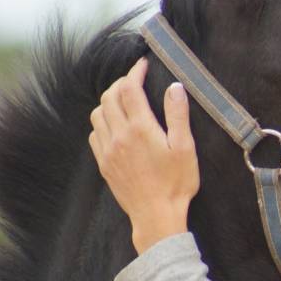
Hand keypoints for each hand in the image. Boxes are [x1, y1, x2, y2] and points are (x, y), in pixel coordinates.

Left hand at [89, 58, 199, 253]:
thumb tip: (174, 87)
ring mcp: (109, 150)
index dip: (135, 72)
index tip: (142, 65)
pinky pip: (95, 134)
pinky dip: (102, 121)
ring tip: (124, 101)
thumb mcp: (185, 148)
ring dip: (109, 101)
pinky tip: (115, 125)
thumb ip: (178, 115)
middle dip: (121, 83)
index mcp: (140, 129)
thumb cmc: (176, 183)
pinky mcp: (104, 164)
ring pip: (98, 114)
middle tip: (135, 81)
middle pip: (110, 97)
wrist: (156, 216)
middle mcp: (120, 136)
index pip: (130, 89)